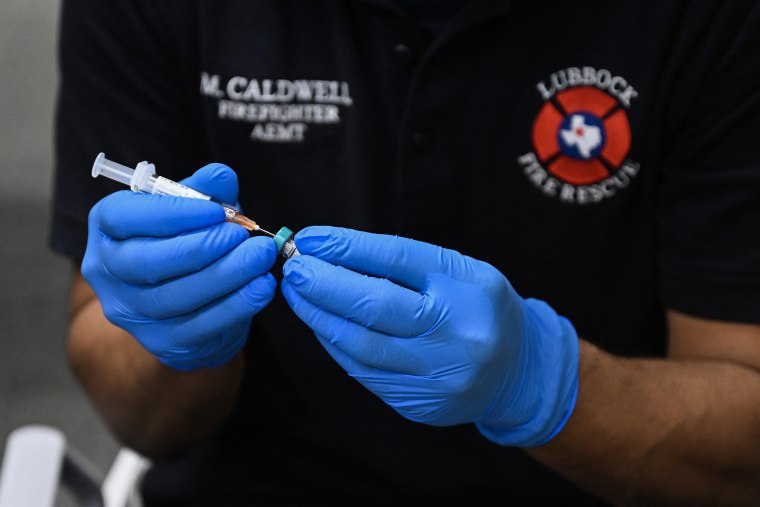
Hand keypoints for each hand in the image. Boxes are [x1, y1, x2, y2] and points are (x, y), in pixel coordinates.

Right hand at [82, 163, 276, 370]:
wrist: (192, 303)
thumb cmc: (188, 242)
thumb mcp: (196, 210)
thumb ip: (206, 191)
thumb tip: (221, 176)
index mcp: (108, 229)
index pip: (123, 218)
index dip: (172, 213)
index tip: (218, 210)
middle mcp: (107, 272)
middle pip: (147, 262)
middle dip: (202, 247)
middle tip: (244, 235)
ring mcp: (131, 313)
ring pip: (175, 296)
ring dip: (225, 275)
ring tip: (260, 256)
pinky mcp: (162, 343)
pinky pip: (199, 326)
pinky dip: (236, 305)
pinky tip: (261, 287)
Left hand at [281, 226, 578, 446]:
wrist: (518, 372)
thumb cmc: (478, 308)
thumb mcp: (457, 271)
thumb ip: (401, 262)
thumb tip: (330, 250)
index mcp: (470, 287)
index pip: (398, 259)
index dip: (348, 247)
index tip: (310, 238)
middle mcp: (458, 332)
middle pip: (376, 306)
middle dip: (325, 284)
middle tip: (294, 267)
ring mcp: (439, 374)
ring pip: (362, 346)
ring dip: (320, 318)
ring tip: (297, 294)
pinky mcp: (421, 404)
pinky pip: (365, 373)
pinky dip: (336, 345)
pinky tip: (320, 325)